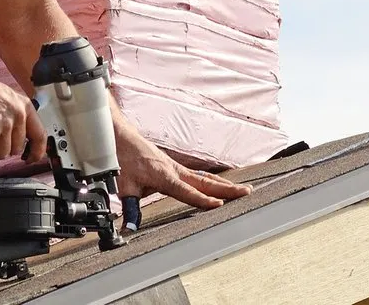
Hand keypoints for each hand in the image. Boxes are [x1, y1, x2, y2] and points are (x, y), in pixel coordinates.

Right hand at [0, 69, 46, 163]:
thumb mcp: (5, 98)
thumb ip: (14, 114)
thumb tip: (18, 133)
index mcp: (24, 106)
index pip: (39, 135)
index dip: (37, 151)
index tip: (31, 158)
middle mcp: (17, 115)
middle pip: (17, 148)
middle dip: (1, 149)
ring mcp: (4, 124)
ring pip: (2, 154)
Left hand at [114, 121, 251, 209]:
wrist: (121, 137)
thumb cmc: (123, 160)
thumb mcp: (124, 187)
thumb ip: (130, 210)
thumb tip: (129, 230)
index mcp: (164, 176)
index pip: (187, 191)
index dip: (202, 200)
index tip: (219, 205)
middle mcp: (175, 170)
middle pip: (205, 182)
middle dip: (227, 189)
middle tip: (246, 193)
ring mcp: (178, 168)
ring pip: (206, 178)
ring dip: (224, 184)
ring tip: (243, 190)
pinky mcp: (176, 167)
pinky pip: (200, 175)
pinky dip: (214, 180)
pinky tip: (222, 184)